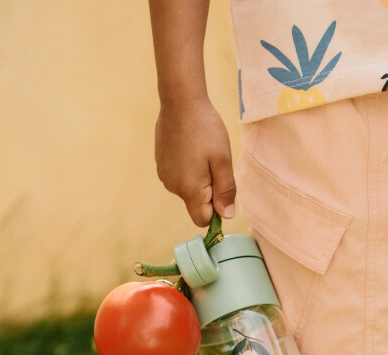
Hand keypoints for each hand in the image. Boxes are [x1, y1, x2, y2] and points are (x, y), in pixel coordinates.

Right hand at [155, 98, 235, 226]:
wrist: (180, 101)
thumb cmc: (205, 129)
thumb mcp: (223, 160)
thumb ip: (225, 191)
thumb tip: (226, 216)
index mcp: (189, 190)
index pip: (202, 220)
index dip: (215, 212)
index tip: (222, 191)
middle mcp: (173, 187)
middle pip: (196, 204)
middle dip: (208, 191)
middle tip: (214, 163)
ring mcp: (164, 176)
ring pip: (188, 189)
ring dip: (199, 179)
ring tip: (202, 152)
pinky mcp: (161, 164)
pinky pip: (179, 177)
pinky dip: (187, 169)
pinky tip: (191, 148)